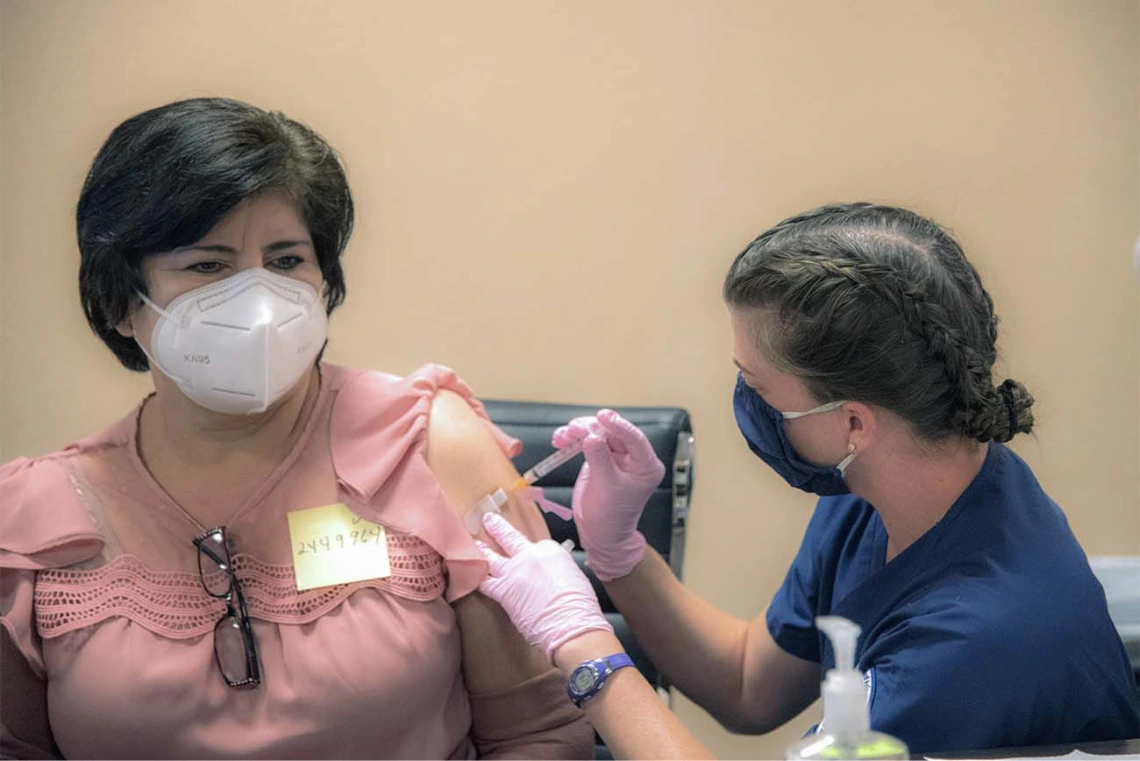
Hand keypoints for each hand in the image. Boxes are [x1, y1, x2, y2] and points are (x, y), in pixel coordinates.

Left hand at [477, 513, 612, 660]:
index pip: (537, 545)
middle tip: (487, 519)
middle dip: (497, 527)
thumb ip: (559, 571)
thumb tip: (554, 578)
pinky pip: (484, 582)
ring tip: (473, 543)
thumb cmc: (580, 606)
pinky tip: (468, 574)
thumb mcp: (575, 577)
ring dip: (481, 548)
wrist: (571, 623)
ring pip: (491, 556)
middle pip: (510, 538)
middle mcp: (530, 555)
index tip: (528, 553)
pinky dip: (475, 577)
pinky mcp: (503, 591)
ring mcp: (514, 572)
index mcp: (551, 550)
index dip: (531, 551)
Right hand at [552, 409, 664, 580]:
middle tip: (574, 428)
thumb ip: (599, 459)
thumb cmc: (611, 516)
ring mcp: (615, 457)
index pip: (634, 438)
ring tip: (563, 435)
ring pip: (597, 435)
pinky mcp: (600, 459)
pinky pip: (586, 443)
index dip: (618, 425)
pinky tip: (560, 440)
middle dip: (591, 428)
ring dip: (578, 432)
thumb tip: (591, 436)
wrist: (601, 534)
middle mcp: (633, 458)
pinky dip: (572, 440)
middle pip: (612, 433)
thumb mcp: (606, 487)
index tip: (603, 416)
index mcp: (645, 466)